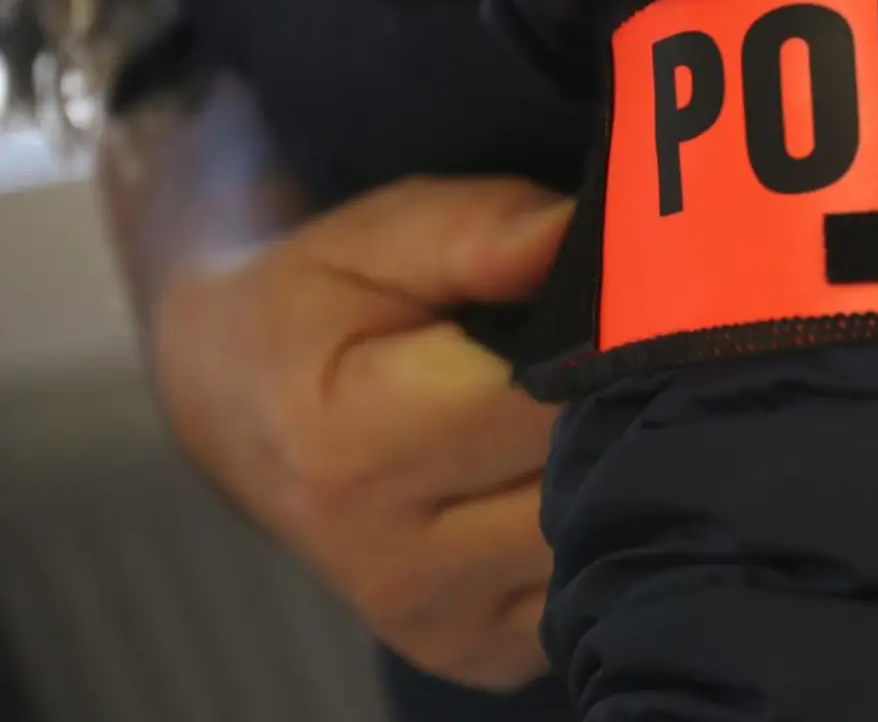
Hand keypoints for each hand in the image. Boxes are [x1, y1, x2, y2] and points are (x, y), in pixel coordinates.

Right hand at [148, 176, 571, 690]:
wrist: (241, 408)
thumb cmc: (320, 308)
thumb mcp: (377, 240)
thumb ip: (478, 232)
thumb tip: (575, 234)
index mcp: (353, 455)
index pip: (540, 402)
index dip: (600, 339)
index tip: (620, 295)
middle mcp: (392, 566)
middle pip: (578, 475)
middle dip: (619, 399)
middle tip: (627, 341)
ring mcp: (438, 624)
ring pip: (598, 536)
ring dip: (616, 465)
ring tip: (588, 400)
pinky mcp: (480, 654)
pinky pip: (585, 584)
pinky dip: (595, 525)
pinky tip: (562, 470)